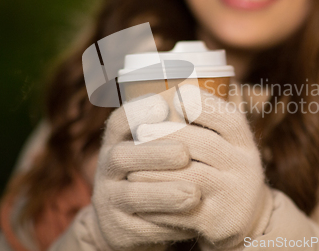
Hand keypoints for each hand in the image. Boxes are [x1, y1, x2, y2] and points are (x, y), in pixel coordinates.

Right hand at [92, 94, 200, 250]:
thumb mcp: (155, 148)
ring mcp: (109, 199)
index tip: (163, 106)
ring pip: (131, 195)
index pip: (120, 121)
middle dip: (154, 153)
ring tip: (193, 193)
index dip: (138, 111)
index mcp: (119, 142)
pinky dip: (164, 224)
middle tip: (184, 153)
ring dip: (163, 193)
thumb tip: (210, 90)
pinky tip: (188, 220)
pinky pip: (139, 227)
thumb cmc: (154, 173)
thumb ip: (175, 126)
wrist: (130, 223)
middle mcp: (108, 167)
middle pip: (122, 156)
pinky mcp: (117, 229)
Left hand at [128, 86, 273, 250]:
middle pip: (202, 144)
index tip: (175, 96)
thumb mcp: (228, 148)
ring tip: (132, 164)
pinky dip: (157, 201)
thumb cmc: (224, 173)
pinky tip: (139, 193)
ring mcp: (234, 195)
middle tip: (139, 131)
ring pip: (188, 176)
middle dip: (166, 135)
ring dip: (155, 169)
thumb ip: (208, 124)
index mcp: (245, 145)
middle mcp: (246, 168)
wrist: (246, 221)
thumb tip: (174, 88)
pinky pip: (181, 209)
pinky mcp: (218, 222)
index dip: (201, 105)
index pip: (228, 118)